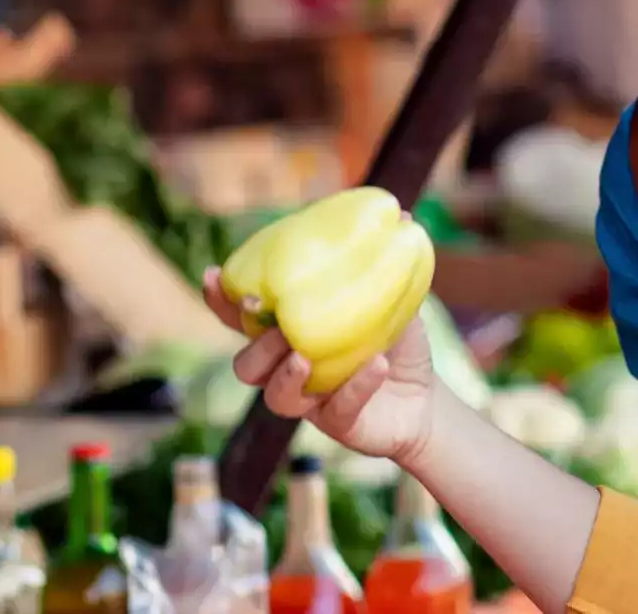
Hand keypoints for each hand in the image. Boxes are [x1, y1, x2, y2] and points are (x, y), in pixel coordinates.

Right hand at [204, 268, 438, 463]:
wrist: (425, 401)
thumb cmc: (395, 344)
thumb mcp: (391, 300)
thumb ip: (383, 267)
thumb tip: (400, 213)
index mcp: (290, 335)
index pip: (243, 321)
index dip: (221, 302)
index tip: (212, 275)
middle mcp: (290, 370)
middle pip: (247, 366)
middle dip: (255, 345)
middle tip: (272, 321)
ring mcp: (312, 402)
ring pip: (277, 397)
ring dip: (286, 375)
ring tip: (305, 356)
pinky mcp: (340, 424)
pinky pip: (337, 410)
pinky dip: (355, 386)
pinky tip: (376, 365)